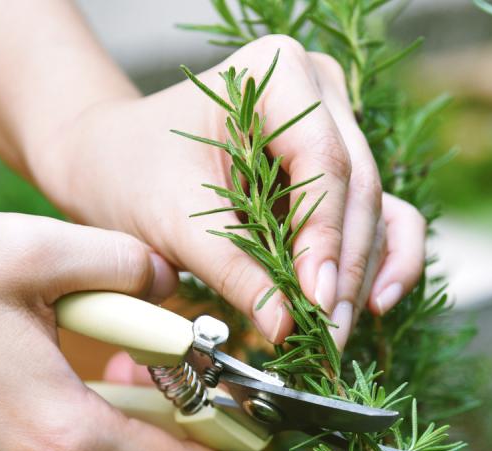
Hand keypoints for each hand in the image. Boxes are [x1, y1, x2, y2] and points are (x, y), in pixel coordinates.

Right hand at [0, 212, 222, 450]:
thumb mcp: (34, 251)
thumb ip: (125, 265)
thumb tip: (172, 282)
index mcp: (62, 435)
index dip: (224, 441)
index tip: (238, 406)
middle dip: (180, 444)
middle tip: (179, 381)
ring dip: (130, 448)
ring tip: (121, 374)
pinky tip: (64, 390)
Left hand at [30, 35, 426, 348]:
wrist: (110, 160)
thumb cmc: (132, 172)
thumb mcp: (173, 222)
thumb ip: (232, 271)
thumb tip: (285, 327)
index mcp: (276, 73)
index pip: (322, 161)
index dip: (325, 236)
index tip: (316, 301)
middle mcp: (321, 92)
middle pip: (357, 188)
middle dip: (343, 269)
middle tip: (328, 336)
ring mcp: (337, 129)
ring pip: (374, 209)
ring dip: (360, 277)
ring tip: (335, 336)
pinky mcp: (340, 172)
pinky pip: (381, 216)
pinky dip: (381, 262)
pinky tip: (373, 306)